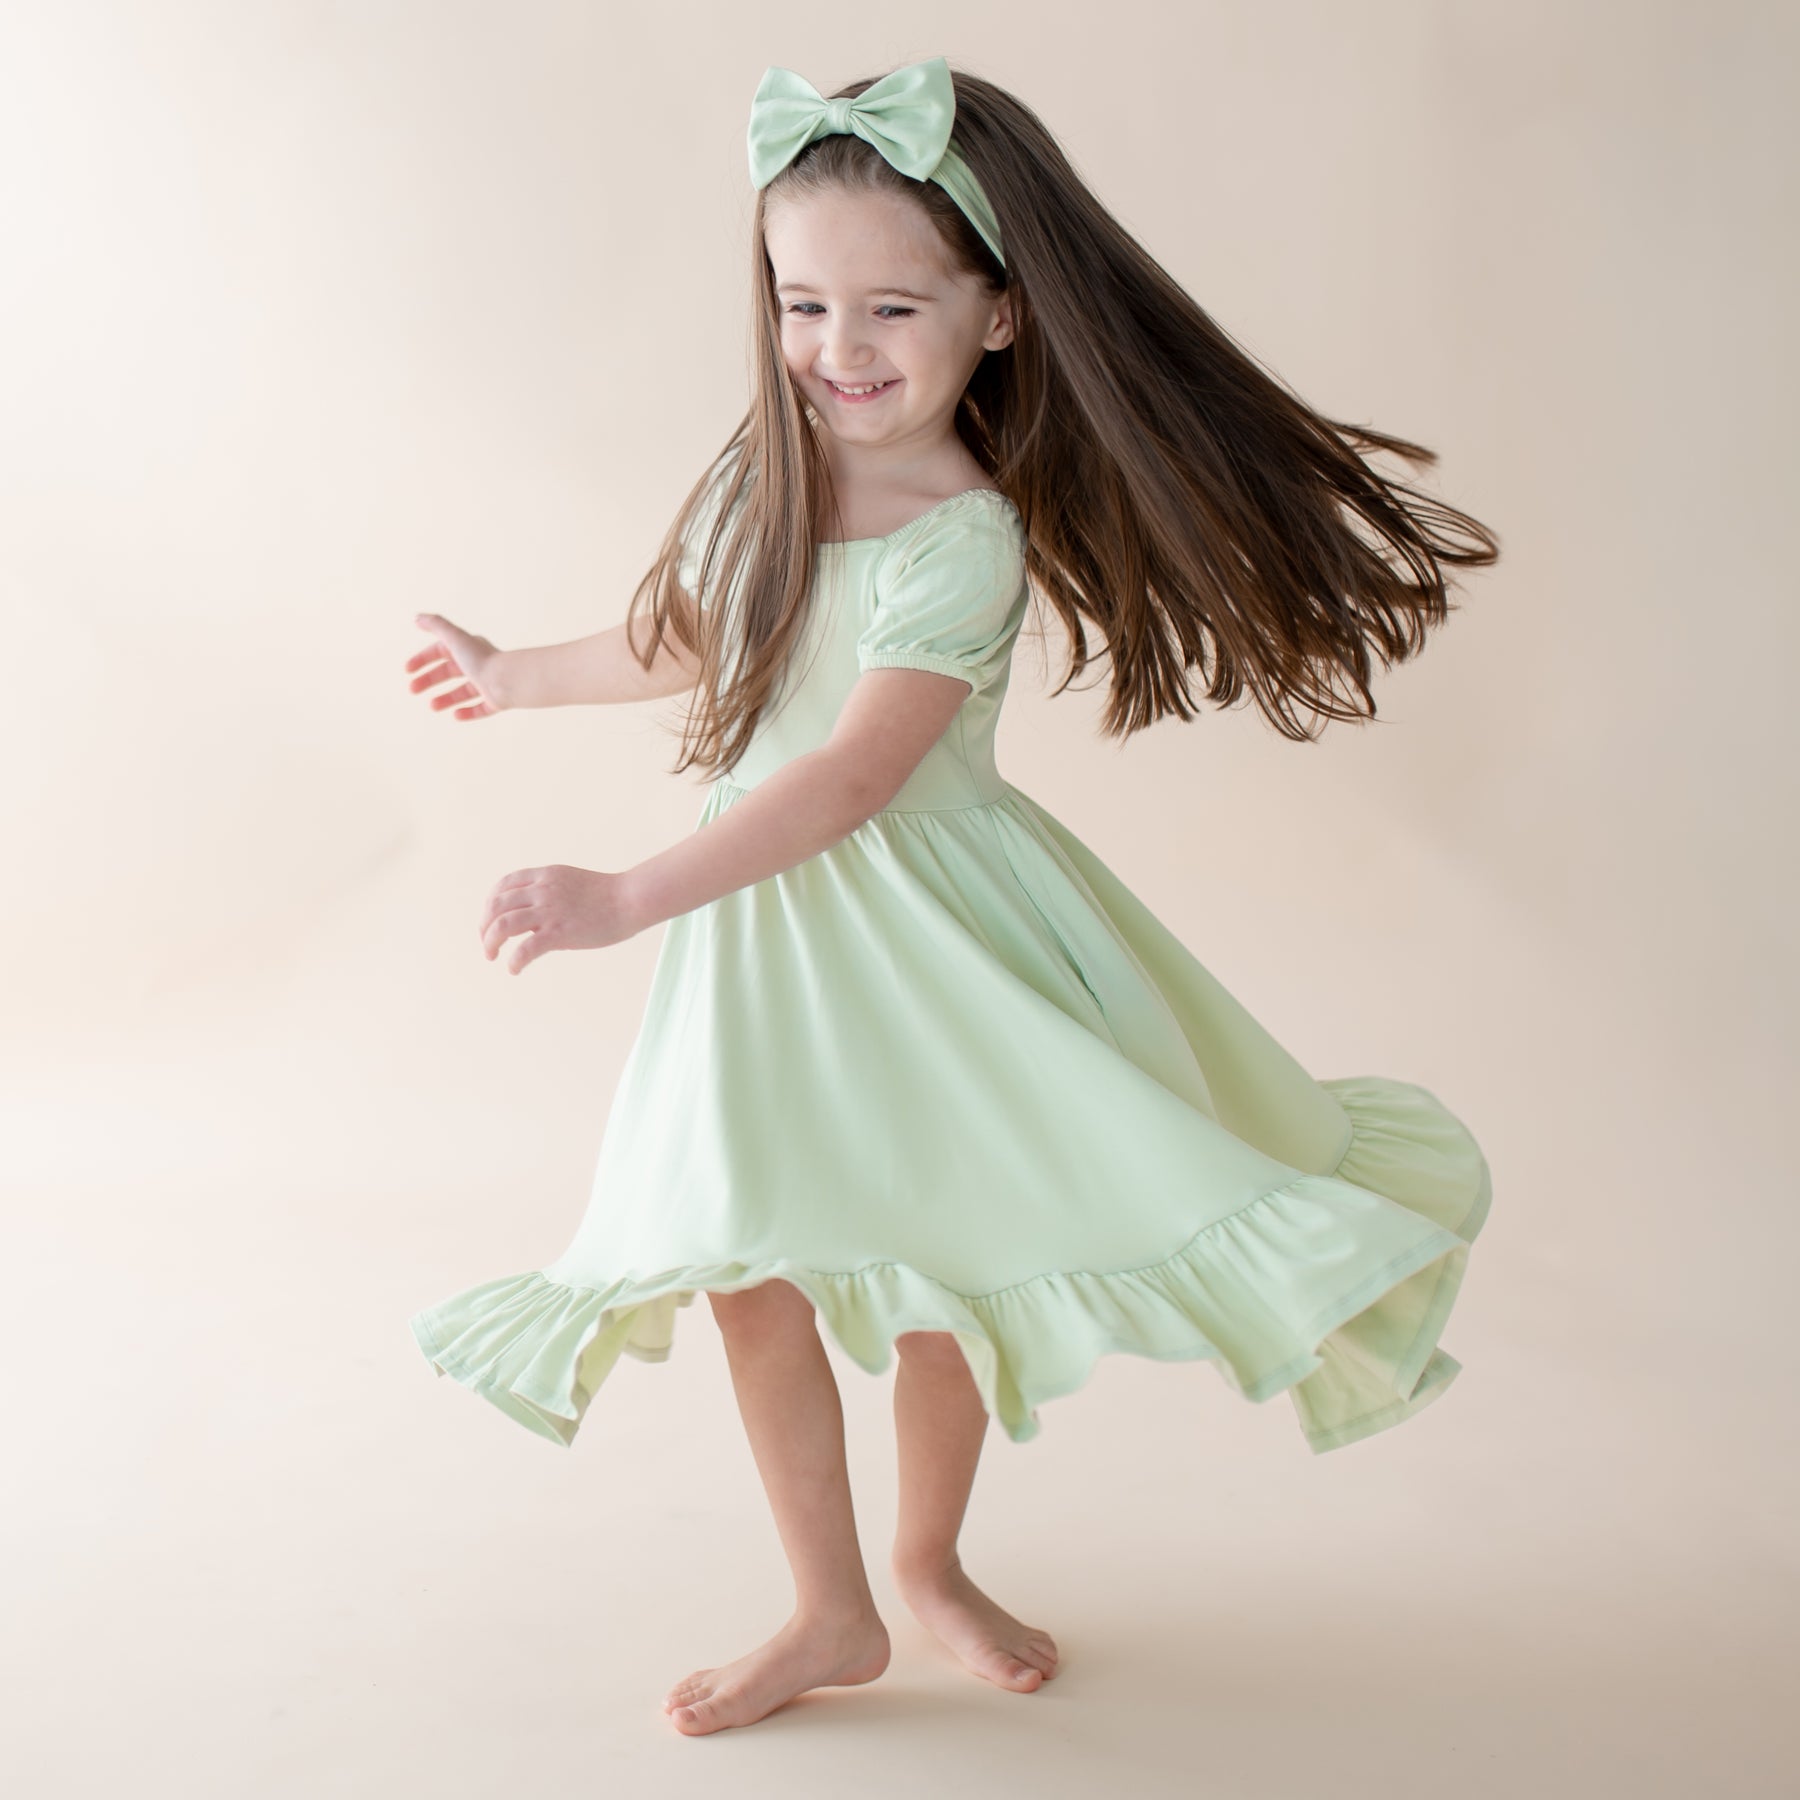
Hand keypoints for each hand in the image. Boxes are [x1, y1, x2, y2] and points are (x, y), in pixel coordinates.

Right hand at [407, 613, 507, 718]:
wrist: (508, 681)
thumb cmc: (481, 659)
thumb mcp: (454, 638)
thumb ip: (436, 625)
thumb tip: (417, 617)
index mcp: (468, 648)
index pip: (440, 651)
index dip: (423, 659)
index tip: (407, 670)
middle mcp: (478, 664)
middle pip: (449, 672)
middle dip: (429, 680)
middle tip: (412, 690)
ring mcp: (488, 683)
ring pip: (464, 692)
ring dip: (446, 698)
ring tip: (432, 707)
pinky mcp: (497, 701)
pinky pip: (481, 708)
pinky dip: (468, 712)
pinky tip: (455, 716)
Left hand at [480, 864, 644, 973]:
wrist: (630, 900)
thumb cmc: (607, 895)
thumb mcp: (570, 883)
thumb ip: (549, 893)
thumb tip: (533, 918)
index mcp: (545, 876)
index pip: (503, 886)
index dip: (490, 904)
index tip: (490, 920)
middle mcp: (541, 891)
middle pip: (496, 906)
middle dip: (484, 926)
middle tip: (487, 944)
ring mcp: (549, 911)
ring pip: (502, 926)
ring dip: (490, 943)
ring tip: (492, 956)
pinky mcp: (559, 932)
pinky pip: (524, 949)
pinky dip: (514, 961)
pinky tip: (514, 969)